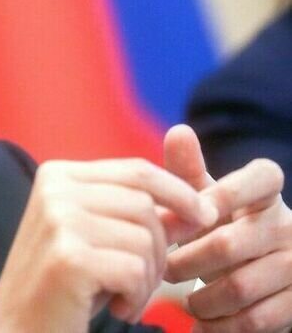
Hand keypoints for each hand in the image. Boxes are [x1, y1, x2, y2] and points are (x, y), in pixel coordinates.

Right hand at [0, 155, 216, 332]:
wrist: (17, 328)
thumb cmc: (65, 286)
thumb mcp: (100, 238)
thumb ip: (140, 213)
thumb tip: (202, 204)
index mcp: (58, 175)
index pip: (137, 170)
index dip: (179, 192)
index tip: (204, 217)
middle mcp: (55, 189)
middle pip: (145, 204)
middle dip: (159, 247)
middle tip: (139, 282)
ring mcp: (59, 220)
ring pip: (145, 237)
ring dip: (148, 278)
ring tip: (124, 296)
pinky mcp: (68, 257)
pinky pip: (135, 269)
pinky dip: (136, 297)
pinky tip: (115, 307)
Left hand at [164, 125, 291, 332]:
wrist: (253, 280)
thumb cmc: (220, 228)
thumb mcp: (205, 200)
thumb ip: (189, 171)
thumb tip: (178, 130)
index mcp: (266, 194)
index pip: (263, 176)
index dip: (227, 192)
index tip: (196, 212)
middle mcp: (288, 226)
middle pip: (229, 243)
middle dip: (186, 260)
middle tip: (163, 269)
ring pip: (239, 286)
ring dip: (200, 298)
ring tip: (180, 299)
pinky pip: (256, 319)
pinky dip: (221, 325)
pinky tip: (202, 324)